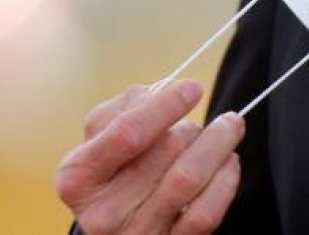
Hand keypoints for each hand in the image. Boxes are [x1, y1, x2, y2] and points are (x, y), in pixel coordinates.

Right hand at [56, 79, 244, 234]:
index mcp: (79, 175)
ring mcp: (136, 234)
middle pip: (165, 150)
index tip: (193, 88)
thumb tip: (168, 91)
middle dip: (190, 126)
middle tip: (197, 123)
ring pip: (189, 177)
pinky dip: (225, 178)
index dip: (165, 106)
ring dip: (217, 143)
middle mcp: (103, 212)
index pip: (128, 132)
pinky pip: (205, 211)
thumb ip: (130, 105)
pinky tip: (229, 160)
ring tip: (228, 128)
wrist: (116, 222)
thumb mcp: (103, 134)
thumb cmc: (114, 165)